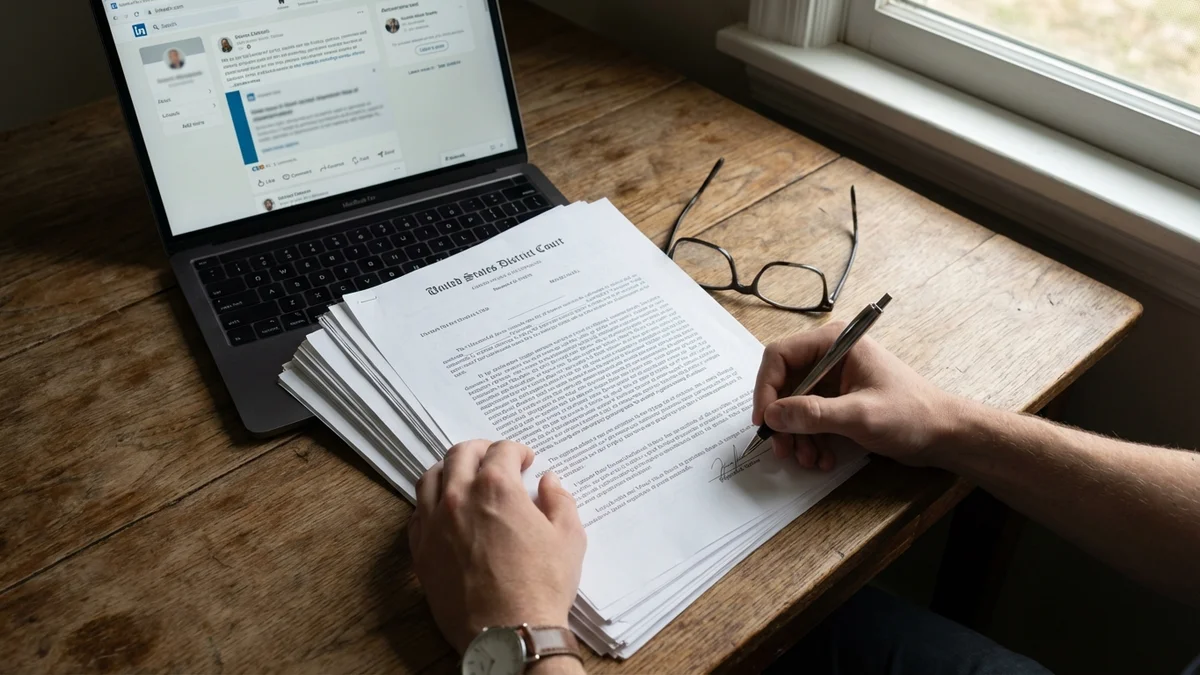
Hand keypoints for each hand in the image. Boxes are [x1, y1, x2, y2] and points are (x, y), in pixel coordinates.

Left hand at [408, 440, 586, 652]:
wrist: (507, 632)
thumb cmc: (541, 586)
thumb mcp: (569, 538)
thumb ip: (559, 501)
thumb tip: (549, 483)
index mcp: (497, 488)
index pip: (501, 451)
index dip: (517, 451)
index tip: (525, 460)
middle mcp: (459, 497)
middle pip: (460, 454)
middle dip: (481, 450)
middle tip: (494, 459)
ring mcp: (434, 524)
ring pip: (430, 478)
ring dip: (449, 469)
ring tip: (463, 476)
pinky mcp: (421, 551)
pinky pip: (417, 513)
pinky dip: (430, 502)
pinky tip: (444, 510)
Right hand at [752, 322, 960, 469]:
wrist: (944, 434)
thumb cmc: (911, 415)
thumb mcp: (860, 415)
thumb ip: (813, 414)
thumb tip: (772, 416)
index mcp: (835, 343)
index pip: (780, 355)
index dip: (766, 388)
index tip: (765, 421)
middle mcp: (830, 356)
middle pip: (784, 383)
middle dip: (782, 419)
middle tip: (783, 449)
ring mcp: (834, 379)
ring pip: (794, 405)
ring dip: (797, 435)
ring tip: (808, 459)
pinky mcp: (839, 400)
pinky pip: (810, 417)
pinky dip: (811, 439)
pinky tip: (822, 458)